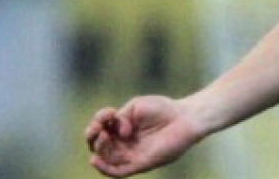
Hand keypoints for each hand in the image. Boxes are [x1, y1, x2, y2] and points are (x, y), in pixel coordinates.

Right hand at [85, 95, 201, 176]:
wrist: (185, 117)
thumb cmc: (163, 109)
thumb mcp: (136, 106)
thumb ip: (121, 118)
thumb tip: (120, 134)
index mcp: (122, 128)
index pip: (100, 129)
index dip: (98, 121)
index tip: (108, 113)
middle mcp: (124, 143)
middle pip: (99, 145)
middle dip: (93, 135)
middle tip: (99, 127)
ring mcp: (131, 154)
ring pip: (106, 158)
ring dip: (99, 148)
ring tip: (103, 135)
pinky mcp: (140, 164)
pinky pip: (118, 172)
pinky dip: (104, 169)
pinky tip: (95, 159)